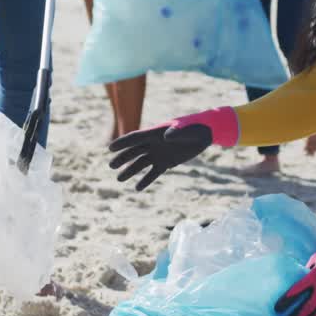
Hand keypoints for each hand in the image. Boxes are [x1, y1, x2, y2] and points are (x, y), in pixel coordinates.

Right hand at [109, 107, 239, 189]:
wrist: (205, 134)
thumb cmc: (195, 128)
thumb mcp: (186, 130)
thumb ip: (176, 133)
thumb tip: (165, 137)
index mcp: (155, 133)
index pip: (135, 138)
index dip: (122, 143)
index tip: (110, 148)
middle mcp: (154, 144)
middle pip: (134, 151)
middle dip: (123, 158)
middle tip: (111, 166)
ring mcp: (159, 153)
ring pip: (141, 163)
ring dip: (130, 171)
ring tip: (119, 179)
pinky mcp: (167, 162)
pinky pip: (154, 172)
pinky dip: (146, 180)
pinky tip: (138, 188)